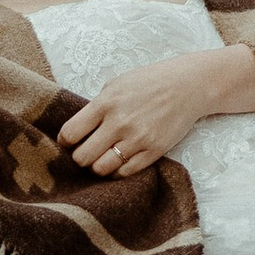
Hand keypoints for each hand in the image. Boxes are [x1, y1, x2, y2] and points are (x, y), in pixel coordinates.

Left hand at [63, 41, 254, 177]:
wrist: (188, 86)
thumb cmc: (150, 82)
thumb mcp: (117, 85)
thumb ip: (96, 106)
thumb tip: (77, 129)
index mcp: (105, 103)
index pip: (70, 134)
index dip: (65, 141)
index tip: (70, 141)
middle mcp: (119, 123)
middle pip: (82, 157)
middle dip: (80, 157)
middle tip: (86, 152)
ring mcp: (137, 139)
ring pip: (102, 169)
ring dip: (98, 166)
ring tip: (103, 158)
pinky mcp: (153, 151)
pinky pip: (125, 172)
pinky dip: (118, 170)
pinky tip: (120, 161)